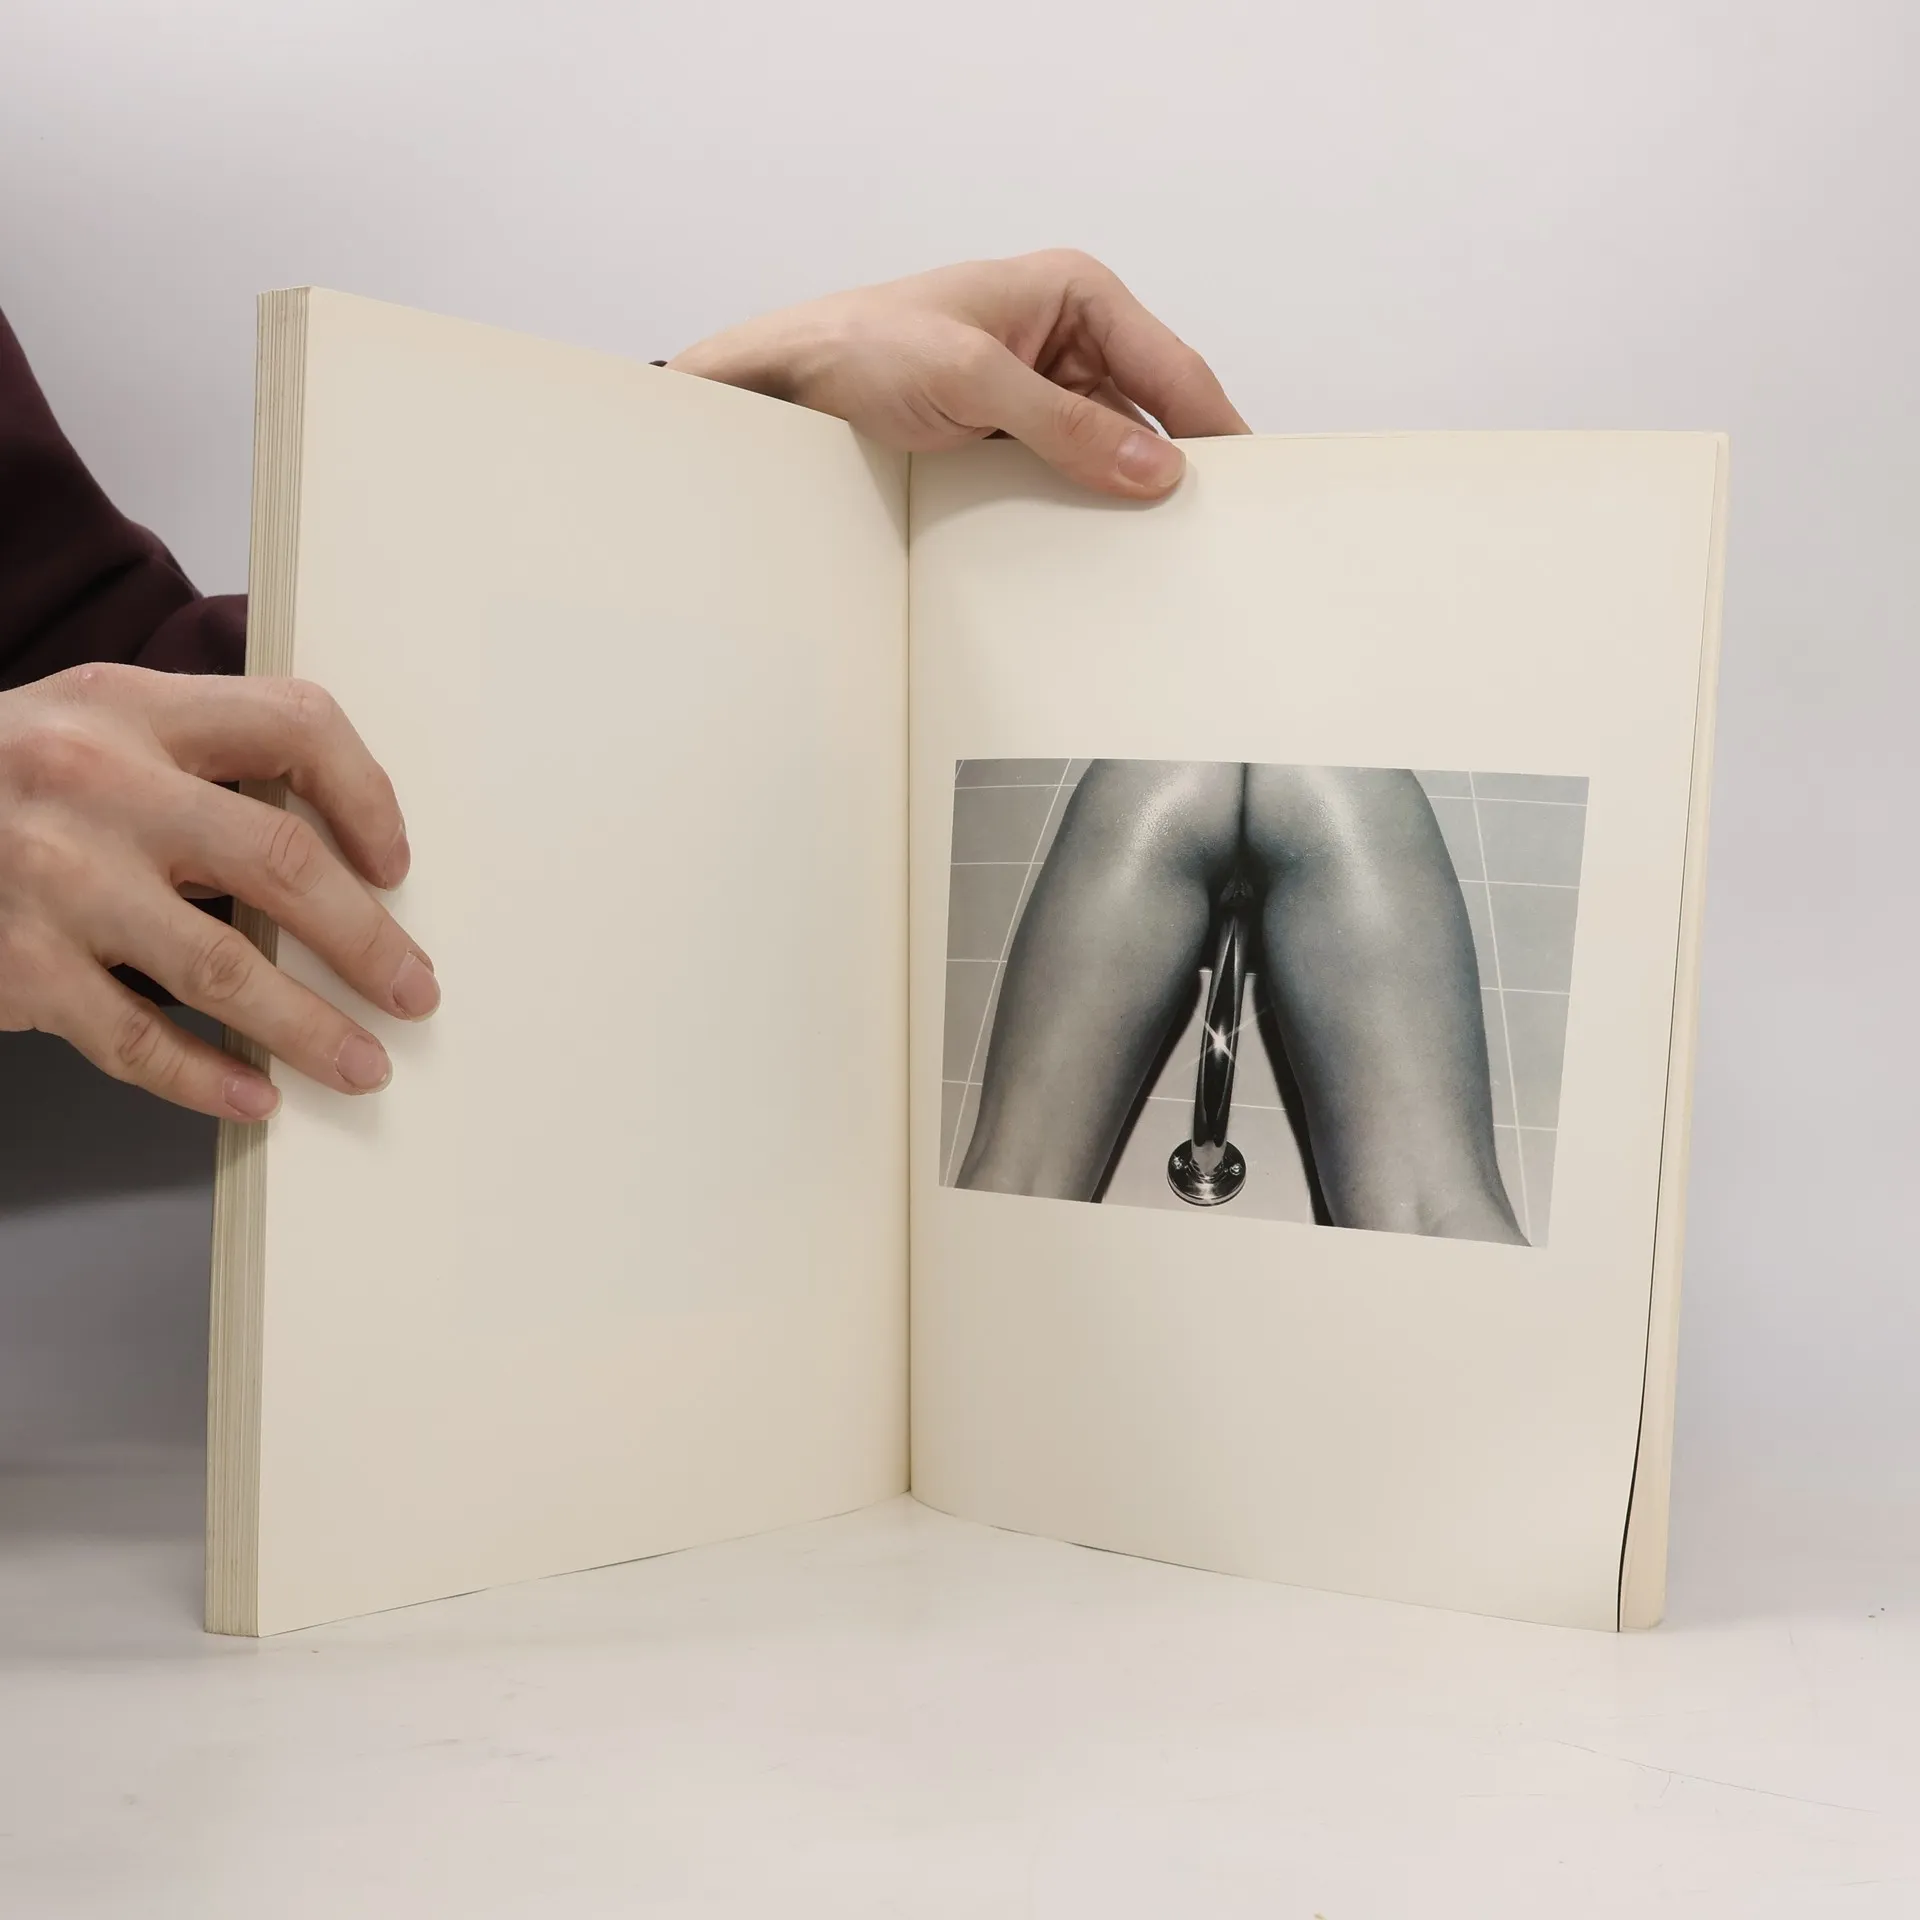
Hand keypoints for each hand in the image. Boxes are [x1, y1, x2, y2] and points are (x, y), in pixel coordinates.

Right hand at [0, 663, 437, 1120]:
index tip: (398, 865)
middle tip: (415, 990)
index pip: (294, 725)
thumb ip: (195, 759)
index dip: (368, 796)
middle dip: (367, 939)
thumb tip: (338, 851)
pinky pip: (132, 1038)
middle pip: (280, 860)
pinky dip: (203, 1076)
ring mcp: (51, 879)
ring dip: (309, 1027)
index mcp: (130, 708)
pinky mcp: (14, 964)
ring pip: (222, 967)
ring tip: (363, 1062)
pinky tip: (254, 1097)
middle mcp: (96, 785)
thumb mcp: (88, 725)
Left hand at [668, 249, 1247, 498]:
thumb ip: (1065, 426)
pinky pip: (1069, 474)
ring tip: (1161, 548)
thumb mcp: (973, 380)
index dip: (1214, 428)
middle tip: (1213, 530)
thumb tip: (1152, 468)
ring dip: (1126, 493)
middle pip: (1151, 411)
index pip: (1172, 367)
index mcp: (1075, 293)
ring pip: (1113, 450)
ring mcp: (1042, 390)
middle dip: (1176, 466)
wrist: (787, 384)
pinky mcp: (1013, 436)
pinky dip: (1084, 506)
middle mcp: (1068, 337)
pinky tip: (1098, 543)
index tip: (1252, 484)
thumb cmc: (865, 346)